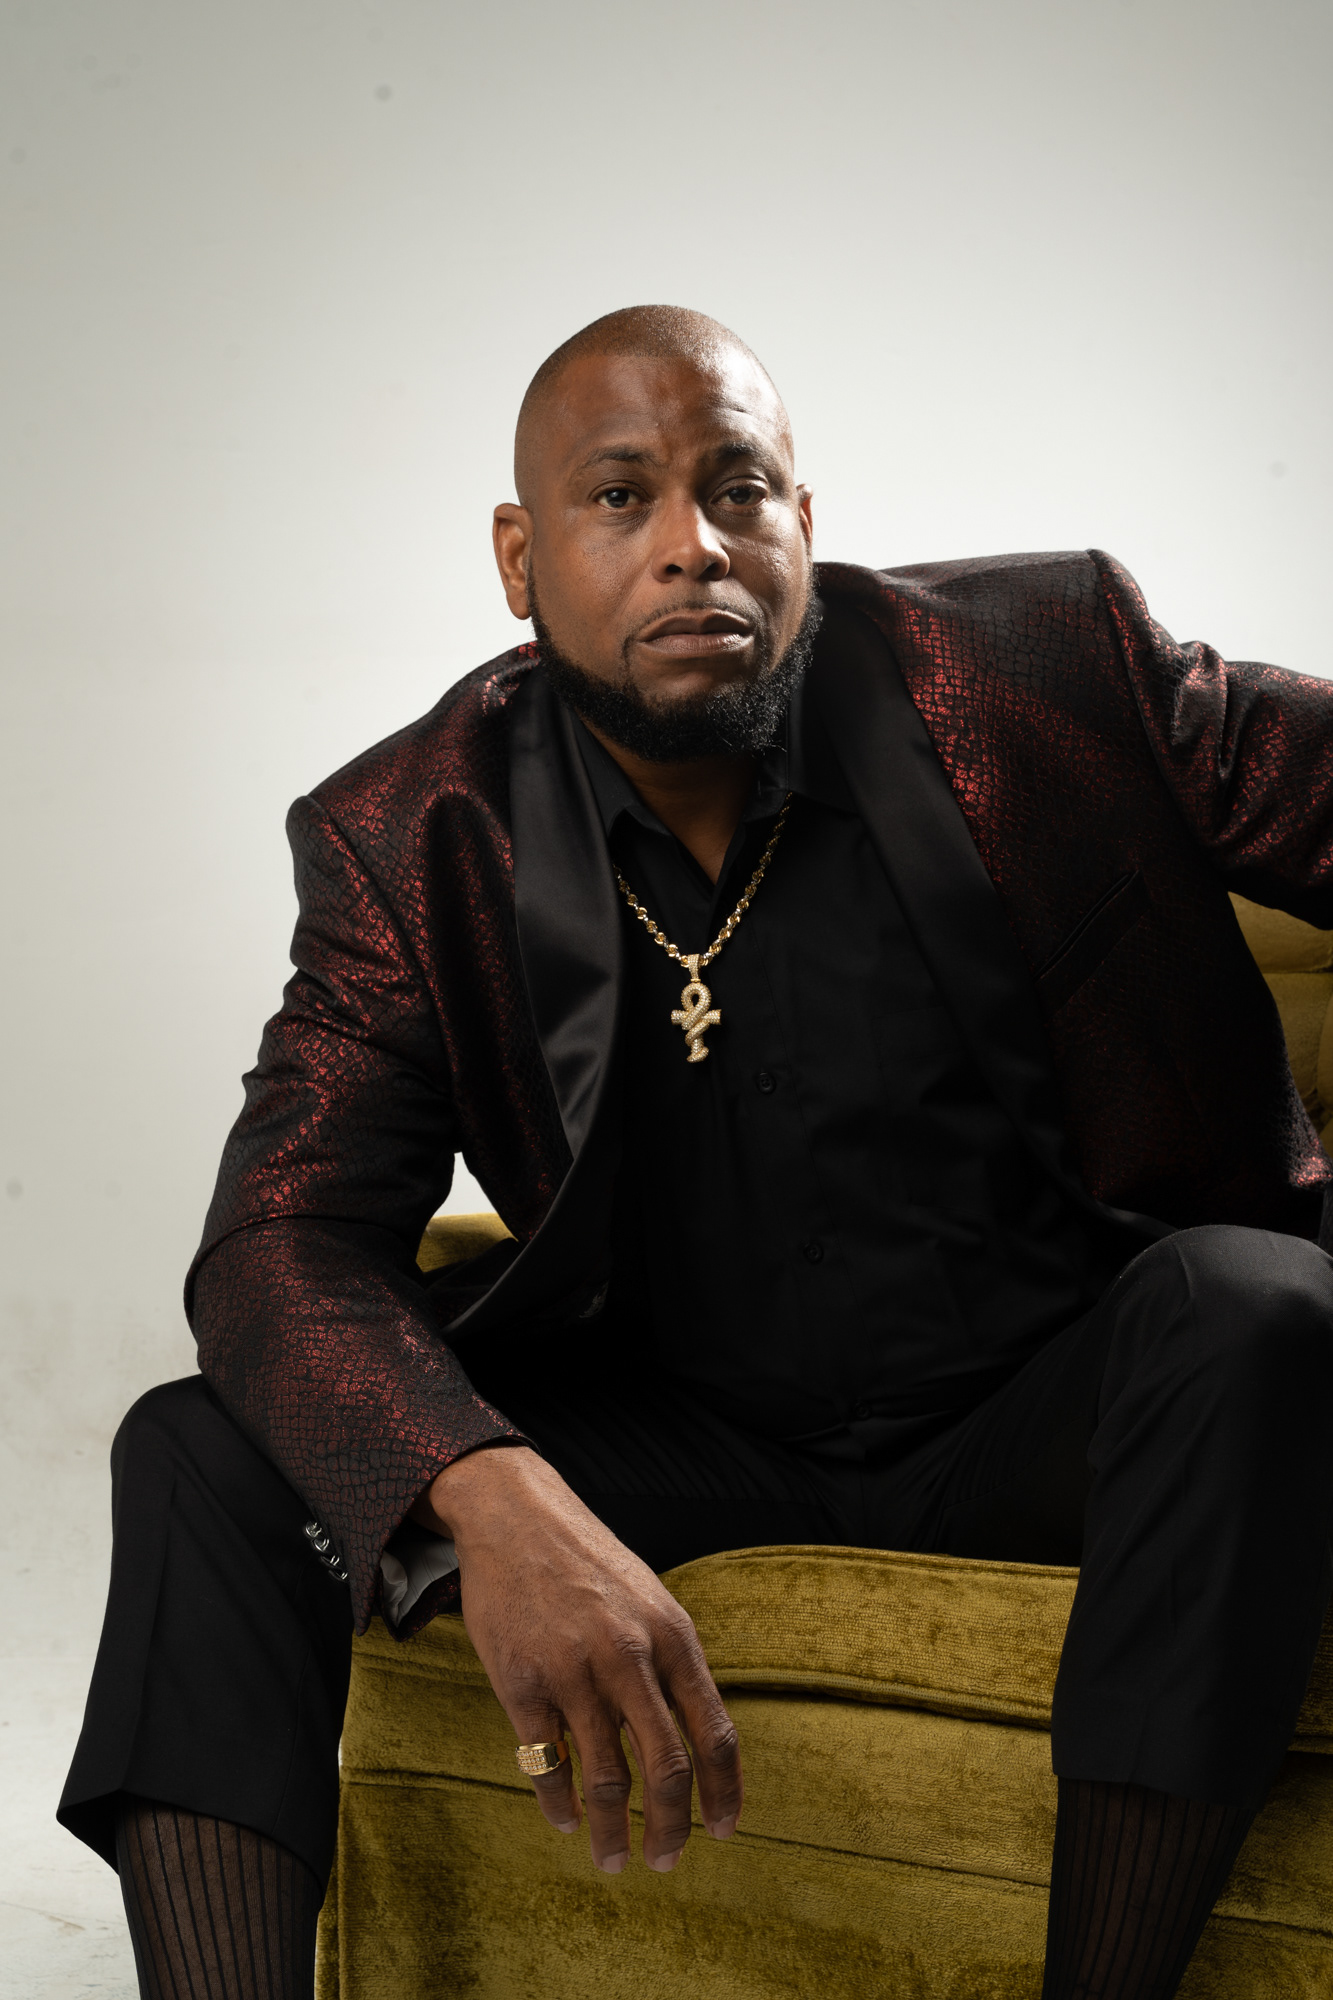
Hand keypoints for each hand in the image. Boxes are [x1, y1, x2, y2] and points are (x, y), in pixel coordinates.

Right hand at [411, 1443, 741, 1872]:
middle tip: (666, 1860)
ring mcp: (574, 1672)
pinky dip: (560, 1805)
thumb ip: (672, 1665)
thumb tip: (696, 1743)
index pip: (714, 1732)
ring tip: (613, 1860)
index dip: (724, 1792)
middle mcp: (630, 1657)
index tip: (725, 1830)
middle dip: (672, 1828)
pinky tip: (567, 1821)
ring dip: (613, 1833)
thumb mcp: (650, 1601)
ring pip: (607, 1779)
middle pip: (667, 1768)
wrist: (516, 1516)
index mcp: (673, 1636)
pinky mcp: (521, 1682)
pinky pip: (547, 1764)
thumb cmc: (589, 1564)